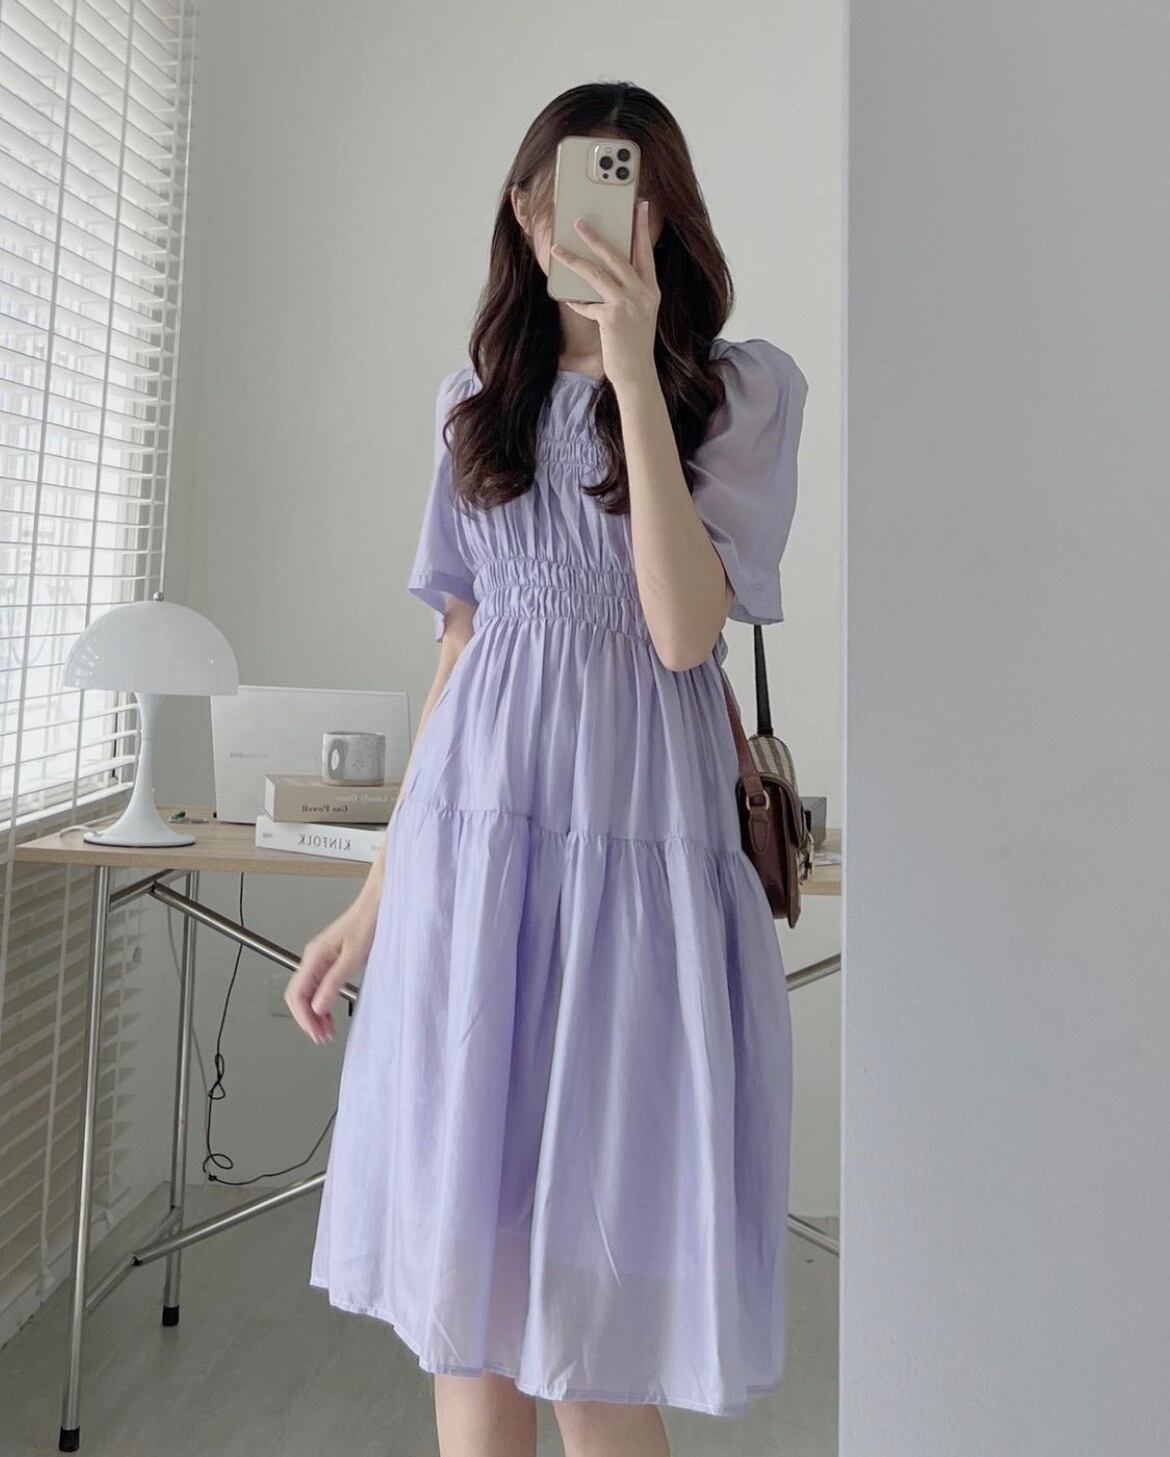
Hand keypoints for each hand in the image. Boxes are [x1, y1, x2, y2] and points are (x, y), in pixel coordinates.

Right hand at [285, 894, 377, 1043]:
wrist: (377, 904)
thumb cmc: (367, 923)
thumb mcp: (353, 957)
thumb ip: (333, 982)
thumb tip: (317, 1007)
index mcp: (314, 956)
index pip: (296, 994)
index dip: (303, 1017)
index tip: (316, 1033)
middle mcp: (313, 958)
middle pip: (298, 996)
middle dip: (307, 1019)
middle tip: (322, 1037)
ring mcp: (320, 960)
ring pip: (307, 994)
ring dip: (314, 1014)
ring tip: (327, 1031)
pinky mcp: (330, 961)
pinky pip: (319, 987)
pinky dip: (322, 1004)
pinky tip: (330, 1015)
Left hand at [551, 199, 659, 391]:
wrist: (637, 373)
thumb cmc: (634, 343)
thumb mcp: (638, 313)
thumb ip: (627, 291)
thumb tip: (603, 272)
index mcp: (650, 289)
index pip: (645, 251)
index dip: (641, 227)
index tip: (639, 206)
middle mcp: (642, 293)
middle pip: (617, 255)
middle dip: (596, 236)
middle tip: (580, 222)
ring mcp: (627, 305)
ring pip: (596, 273)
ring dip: (573, 260)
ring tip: (557, 249)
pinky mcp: (611, 318)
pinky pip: (587, 304)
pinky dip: (576, 302)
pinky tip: (567, 298)